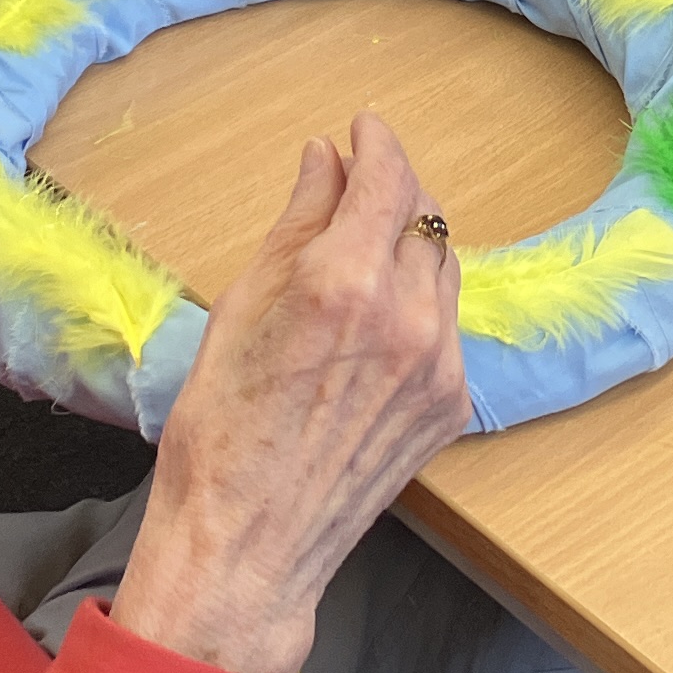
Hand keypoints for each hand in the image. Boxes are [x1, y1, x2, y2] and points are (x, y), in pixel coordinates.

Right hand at [113, 117, 471, 672]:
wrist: (248, 543)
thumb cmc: (220, 429)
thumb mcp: (241, 307)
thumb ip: (297, 224)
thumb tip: (324, 158)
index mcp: (344, 282)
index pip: (388, 179)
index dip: (379, 143)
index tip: (364, 129)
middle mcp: (407, 317)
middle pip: (423, 218)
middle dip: (394, 190)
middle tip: (359, 186)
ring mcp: (440, 365)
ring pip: (444, 270)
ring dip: (411, 246)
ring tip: (365, 253)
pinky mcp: (452, 405)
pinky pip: (447, 328)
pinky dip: (419, 306)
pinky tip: (375, 324)